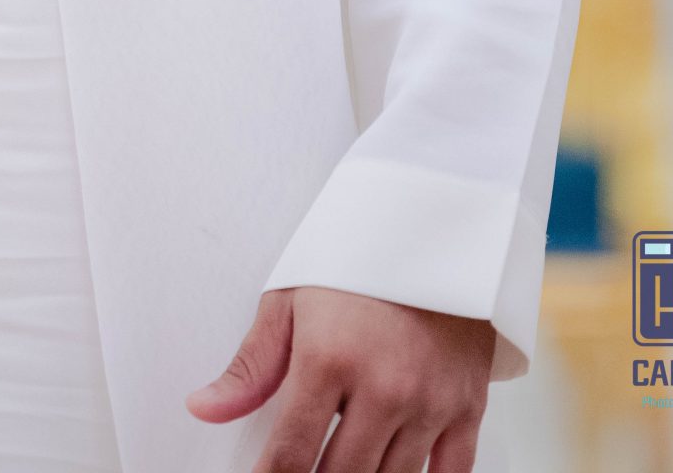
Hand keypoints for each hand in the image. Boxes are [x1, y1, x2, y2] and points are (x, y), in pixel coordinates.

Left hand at [185, 283, 491, 471]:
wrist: (435, 224)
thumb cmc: (357, 256)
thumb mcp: (291, 298)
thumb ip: (251, 365)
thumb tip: (204, 408)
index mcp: (330, 358)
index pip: (291, 454)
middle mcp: (383, 387)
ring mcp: (430, 401)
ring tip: (340, 469)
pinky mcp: (468, 405)